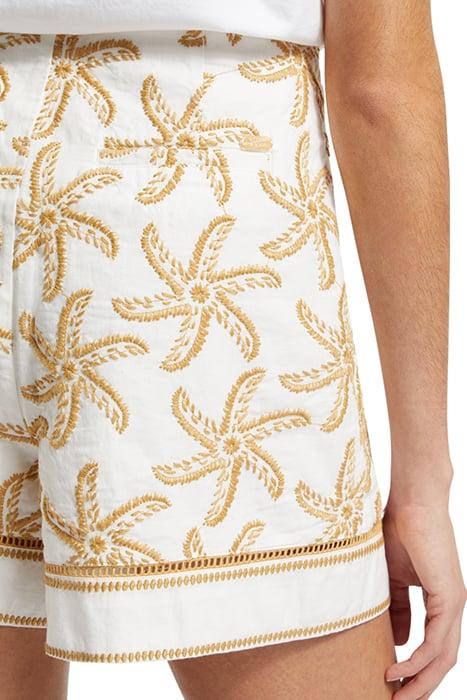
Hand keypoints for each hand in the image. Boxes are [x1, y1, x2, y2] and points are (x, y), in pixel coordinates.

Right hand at [383, 500, 465, 697]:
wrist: (411, 503)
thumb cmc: (399, 531)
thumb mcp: (392, 578)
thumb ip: (396, 608)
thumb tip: (395, 640)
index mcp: (441, 601)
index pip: (433, 646)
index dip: (415, 668)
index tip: (391, 683)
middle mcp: (452, 607)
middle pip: (442, 660)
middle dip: (419, 685)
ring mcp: (454, 603)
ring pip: (443, 658)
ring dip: (420, 681)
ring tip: (397, 697)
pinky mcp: (450, 598)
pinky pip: (436, 642)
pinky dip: (417, 660)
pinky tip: (398, 670)